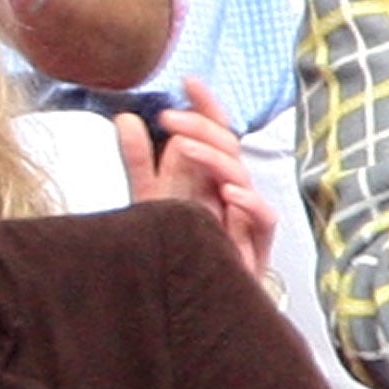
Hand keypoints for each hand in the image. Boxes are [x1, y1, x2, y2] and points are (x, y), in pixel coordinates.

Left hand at [114, 81, 277, 278]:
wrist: (194, 306)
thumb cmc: (181, 252)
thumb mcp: (151, 202)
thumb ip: (140, 163)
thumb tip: (124, 117)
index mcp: (209, 178)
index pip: (215, 133)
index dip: (206, 106)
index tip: (187, 82)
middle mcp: (230, 192)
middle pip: (228, 146)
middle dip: (201, 125)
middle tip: (168, 116)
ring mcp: (245, 218)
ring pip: (242, 176)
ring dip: (215, 157)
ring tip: (185, 147)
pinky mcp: (256, 249)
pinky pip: (264, 219)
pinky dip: (249, 203)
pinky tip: (228, 194)